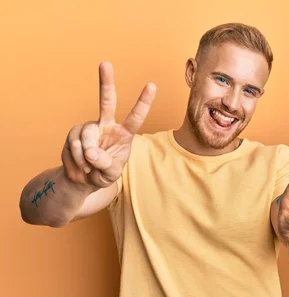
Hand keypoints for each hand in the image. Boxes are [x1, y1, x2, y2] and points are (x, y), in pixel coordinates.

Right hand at [61, 62, 156, 188]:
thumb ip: (106, 164)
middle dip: (106, 82)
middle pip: (107, 101)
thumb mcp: (111, 173)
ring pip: (87, 136)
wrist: (83, 179)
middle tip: (105, 63)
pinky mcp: (74, 134)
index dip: (144, 101)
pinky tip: (80, 165)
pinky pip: (75, 146)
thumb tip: (91, 152)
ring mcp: (89, 128)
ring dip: (87, 157)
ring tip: (89, 168)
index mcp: (124, 133)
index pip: (136, 116)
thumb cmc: (104, 173)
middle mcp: (107, 126)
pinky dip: (77, 160)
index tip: (152, 84)